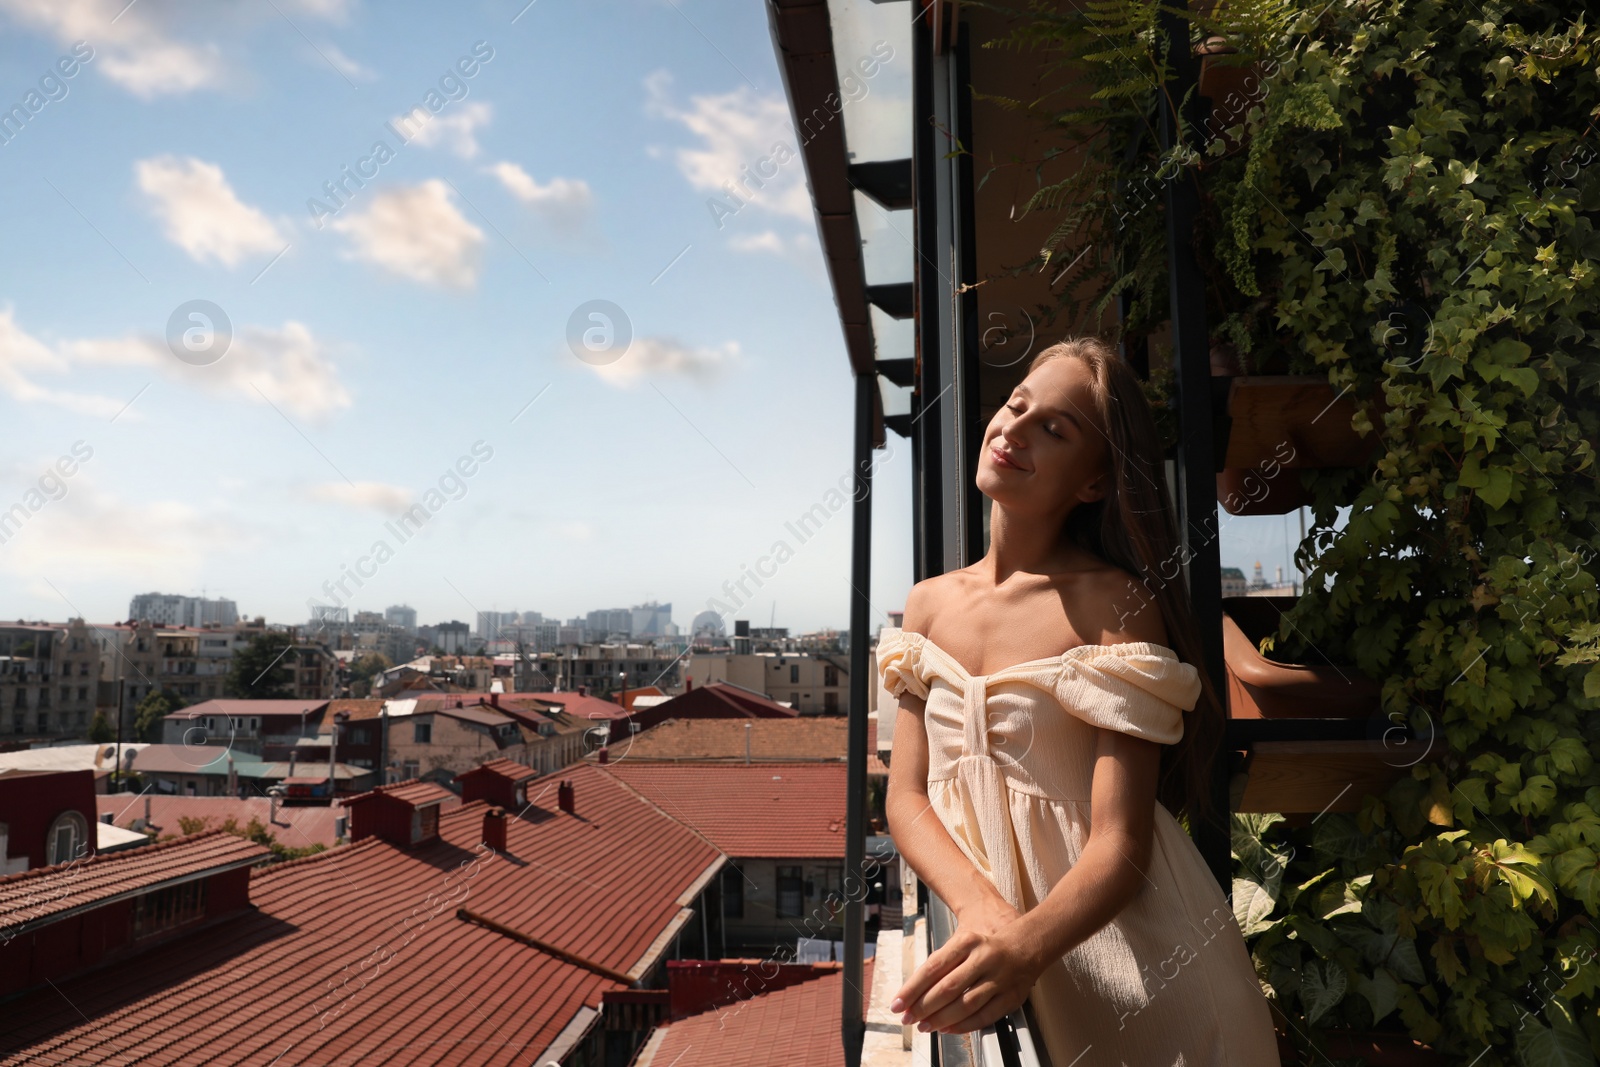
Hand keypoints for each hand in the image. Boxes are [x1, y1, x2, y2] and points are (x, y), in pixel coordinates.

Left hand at [890, 894, 1048, 1035]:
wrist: (1029, 942)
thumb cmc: (987, 943)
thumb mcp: (962, 942)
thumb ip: (940, 965)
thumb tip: (914, 991)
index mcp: (968, 942)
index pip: (933, 967)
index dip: (913, 988)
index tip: (898, 1003)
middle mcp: (984, 959)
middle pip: (948, 988)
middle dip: (924, 1007)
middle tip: (908, 1018)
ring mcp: (1000, 979)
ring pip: (966, 1004)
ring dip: (942, 1019)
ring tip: (925, 1026)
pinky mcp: (1012, 996)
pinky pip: (985, 1016)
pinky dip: (965, 1025)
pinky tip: (948, 1029)